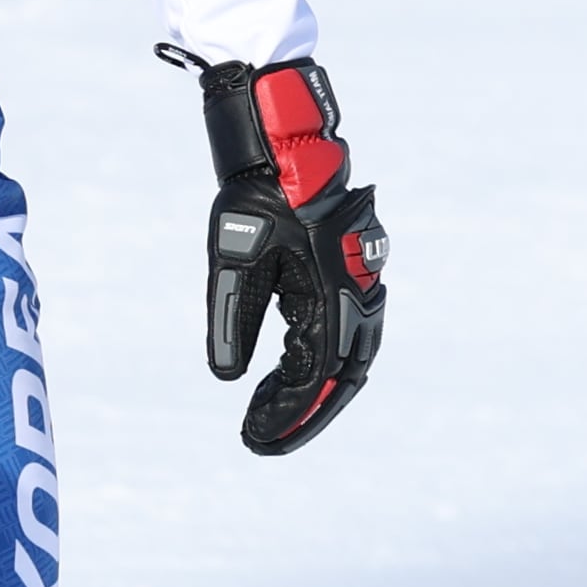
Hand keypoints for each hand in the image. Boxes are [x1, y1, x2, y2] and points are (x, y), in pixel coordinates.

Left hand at [169, 46, 384, 452]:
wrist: (286, 146)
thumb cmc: (258, 198)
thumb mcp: (234, 261)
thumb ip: (231, 320)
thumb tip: (227, 378)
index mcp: (330, 296)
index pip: (314, 377)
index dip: (287, 416)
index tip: (254, 440)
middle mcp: (355, 295)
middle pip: (340, 377)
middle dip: (304, 415)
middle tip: (261, 440)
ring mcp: (359, 285)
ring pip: (347, 357)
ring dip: (312, 391)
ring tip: (269, 412)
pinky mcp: (348, 275)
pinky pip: (343, 332)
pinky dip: (317, 361)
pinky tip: (286, 370)